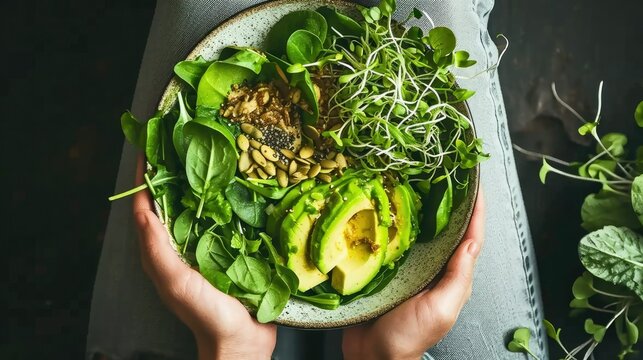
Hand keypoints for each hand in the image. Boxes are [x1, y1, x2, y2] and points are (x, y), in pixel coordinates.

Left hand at [132, 154, 275, 359]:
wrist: (242, 341)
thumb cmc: (206, 315)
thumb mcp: (176, 282)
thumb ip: (157, 249)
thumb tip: (141, 209)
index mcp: (162, 250)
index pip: (147, 205)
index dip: (146, 176)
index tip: (149, 145)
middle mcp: (181, 243)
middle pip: (172, 199)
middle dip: (174, 170)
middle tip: (183, 138)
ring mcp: (205, 245)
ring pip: (198, 205)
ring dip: (201, 179)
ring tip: (210, 151)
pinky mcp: (230, 248)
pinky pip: (224, 218)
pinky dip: (226, 198)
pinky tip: (238, 183)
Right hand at [342, 191, 484, 359]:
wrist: (371, 356)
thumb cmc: (407, 338)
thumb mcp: (440, 309)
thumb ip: (458, 278)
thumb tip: (472, 243)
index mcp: (451, 277)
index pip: (469, 237)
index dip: (475, 209)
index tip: (474, 182)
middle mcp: (433, 268)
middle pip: (446, 228)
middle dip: (448, 200)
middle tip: (445, 171)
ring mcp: (409, 267)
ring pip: (420, 230)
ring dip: (421, 206)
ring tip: (418, 180)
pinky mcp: (386, 268)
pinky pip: (393, 240)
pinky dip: (394, 221)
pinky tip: (387, 206)